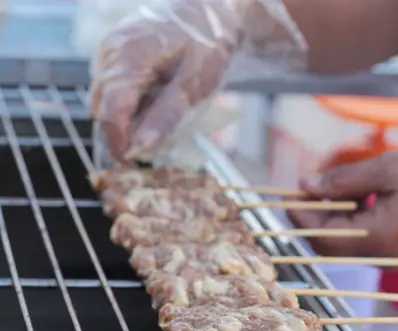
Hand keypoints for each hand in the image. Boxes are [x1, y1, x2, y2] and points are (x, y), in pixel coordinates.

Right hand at [90, 0, 250, 161]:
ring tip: (156, 123)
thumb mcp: (196, 83)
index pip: (110, 110)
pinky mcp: (114, 56)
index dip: (118, 142)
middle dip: (121, 134)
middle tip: (151, 148)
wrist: (210, 10)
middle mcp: (111, 52)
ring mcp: (109, 52)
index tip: (132, 163)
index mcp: (130, 55)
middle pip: (101, 108)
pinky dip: (128, 107)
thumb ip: (167, 115)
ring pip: (103, 102)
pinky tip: (152, 105)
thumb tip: (140, 147)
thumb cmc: (208, 42)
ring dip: (124, 121)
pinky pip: (111, 91)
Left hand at [288, 152, 397, 256]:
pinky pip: (358, 239)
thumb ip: (344, 179)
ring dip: (329, 216)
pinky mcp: (390, 250)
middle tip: (305, 187)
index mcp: (379, 237)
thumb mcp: (389, 170)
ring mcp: (385, 256)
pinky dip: (348, 219)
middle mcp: (381, 255)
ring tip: (330, 186)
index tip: (288, 194)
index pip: (323, 236)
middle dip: (311, 216)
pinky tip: (354, 196)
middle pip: (329, 243)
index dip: (301, 216)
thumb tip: (306, 184)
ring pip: (342, 241)